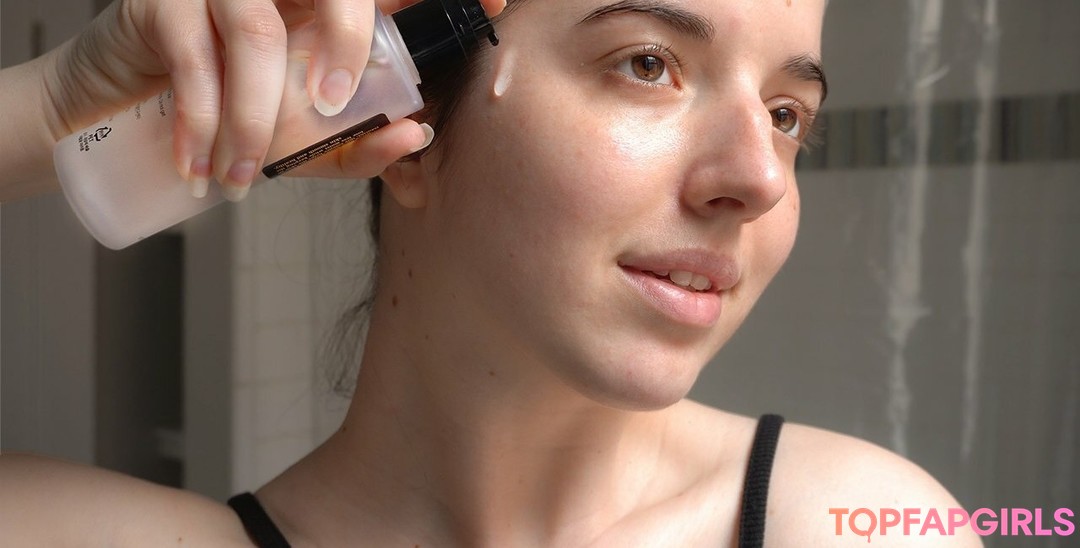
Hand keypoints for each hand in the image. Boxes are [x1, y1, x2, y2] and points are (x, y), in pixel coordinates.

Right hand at [41, 0, 505, 199]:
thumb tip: (415, 137)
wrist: (121, 112)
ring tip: (243, 174)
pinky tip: (200, 165)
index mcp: (323, 5)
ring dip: (257, 114)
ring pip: (257, 29)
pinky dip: (202, 118)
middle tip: (333, 106)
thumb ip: (357, 143)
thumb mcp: (301, 139)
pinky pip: (194, 52)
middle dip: (347, 42)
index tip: (497, 2)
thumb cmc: (227, 116)